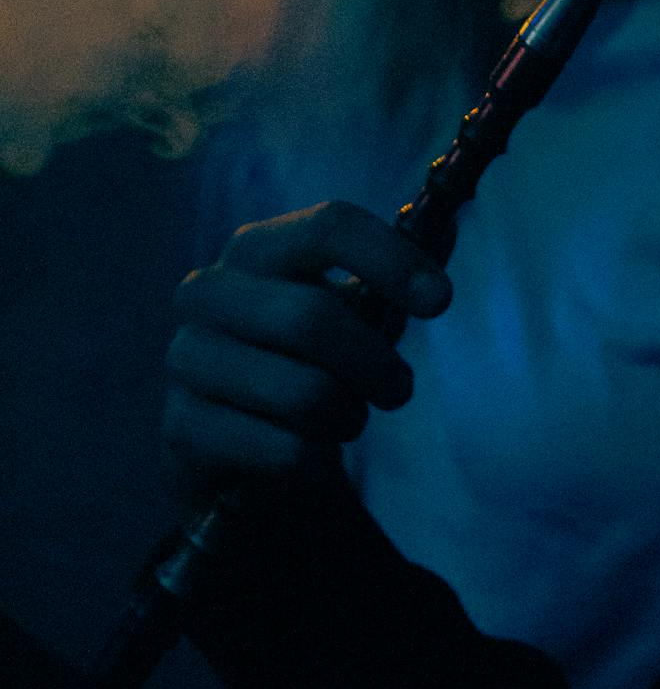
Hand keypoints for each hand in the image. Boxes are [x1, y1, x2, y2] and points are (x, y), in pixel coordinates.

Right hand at [162, 200, 452, 507]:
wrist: (235, 443)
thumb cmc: (304, 360)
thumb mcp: (349, 311)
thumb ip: (393, 274)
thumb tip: (448, 227)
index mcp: (257, 248)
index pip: (327, 227)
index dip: (391, 259)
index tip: (440, 300)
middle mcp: (209, 292)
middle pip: (312, 317)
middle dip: (375, 362)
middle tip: (399, 389)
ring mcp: (187, 359)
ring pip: (302, 391)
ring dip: (346, 416)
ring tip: (346, 419)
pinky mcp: (181, 427)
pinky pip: (281, 450)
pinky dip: (315, 461)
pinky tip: (307, 456)